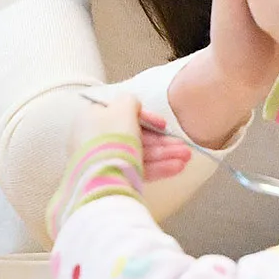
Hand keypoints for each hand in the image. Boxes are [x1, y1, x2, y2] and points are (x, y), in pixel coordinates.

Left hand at [66, 95, 188, 183]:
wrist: (100, 177)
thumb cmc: (111, 137)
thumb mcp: (123, 108)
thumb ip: (131, 101)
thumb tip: (134, 105)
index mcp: (92, 118)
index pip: (122, 114)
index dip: (146, 118)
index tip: (163, 124)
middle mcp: (96, 138)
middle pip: (134, 136)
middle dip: (162, 141)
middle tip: (182, 146)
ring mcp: (104, 160)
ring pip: (138, 153)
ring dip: (164, 154)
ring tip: (186, 158)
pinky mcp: (112, 178)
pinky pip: (136, 169)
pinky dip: (156, 168)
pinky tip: (176, 167)